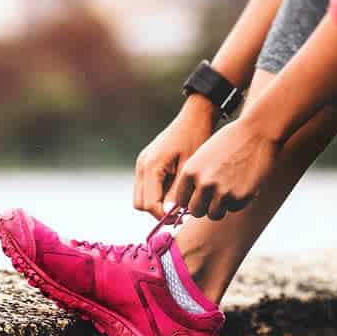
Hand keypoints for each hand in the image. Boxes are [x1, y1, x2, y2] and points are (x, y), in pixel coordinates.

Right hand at [134, 96, 215, 219]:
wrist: (195, 116)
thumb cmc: (196, 137)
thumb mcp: (189, 167)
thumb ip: (178, 191)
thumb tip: (170, 213)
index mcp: (151, 166)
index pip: (149, 204)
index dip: (164, 216)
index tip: (181, 219)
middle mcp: (142, 166)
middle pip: (140, 204)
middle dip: (158, 211)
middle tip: (180, 213)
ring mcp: (142, 164)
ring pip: (141, 197)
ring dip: (157, 203)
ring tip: (179, 201)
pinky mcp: (147, 163)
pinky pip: (147, 187)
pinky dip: (157, 194)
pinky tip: (176, 190)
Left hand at [174, 118, 277, 220]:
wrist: (256, 131)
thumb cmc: (230, 141)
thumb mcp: (203, 155)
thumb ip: (194, 177)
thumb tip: (186, 202)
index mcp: (190, 171)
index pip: (180, 200)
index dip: (189, 200)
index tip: (196, 198)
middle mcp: (204, 183)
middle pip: (195, 211)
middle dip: (203, 207)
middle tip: (212, 198)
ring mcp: (222, 191)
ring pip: (214, 214)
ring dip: (220, 207)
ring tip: (227, 191)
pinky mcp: (241, 197)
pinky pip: (233, 209)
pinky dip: (237, 202)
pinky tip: (241, 184)